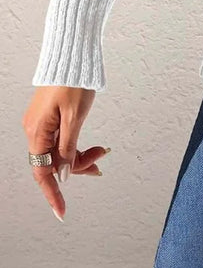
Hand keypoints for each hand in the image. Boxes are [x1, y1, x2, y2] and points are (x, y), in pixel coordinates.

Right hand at [22, 86, 109, 222]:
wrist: (72, 56)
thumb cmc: (73, 82)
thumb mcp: (75, 118)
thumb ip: (68, 148)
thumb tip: (62, 175)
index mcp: (37, 132)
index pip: (42, 172)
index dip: (52, 194)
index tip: (61, 212)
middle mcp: (35, 130)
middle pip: (53, 162)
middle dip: (75, 168)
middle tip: (100, 165)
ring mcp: (41, 123)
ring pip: (58, 151)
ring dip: (78, 156)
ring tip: (102, 152)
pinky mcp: (49, 117)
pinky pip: (60, 139)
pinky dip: (75, 145)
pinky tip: (91, 147)